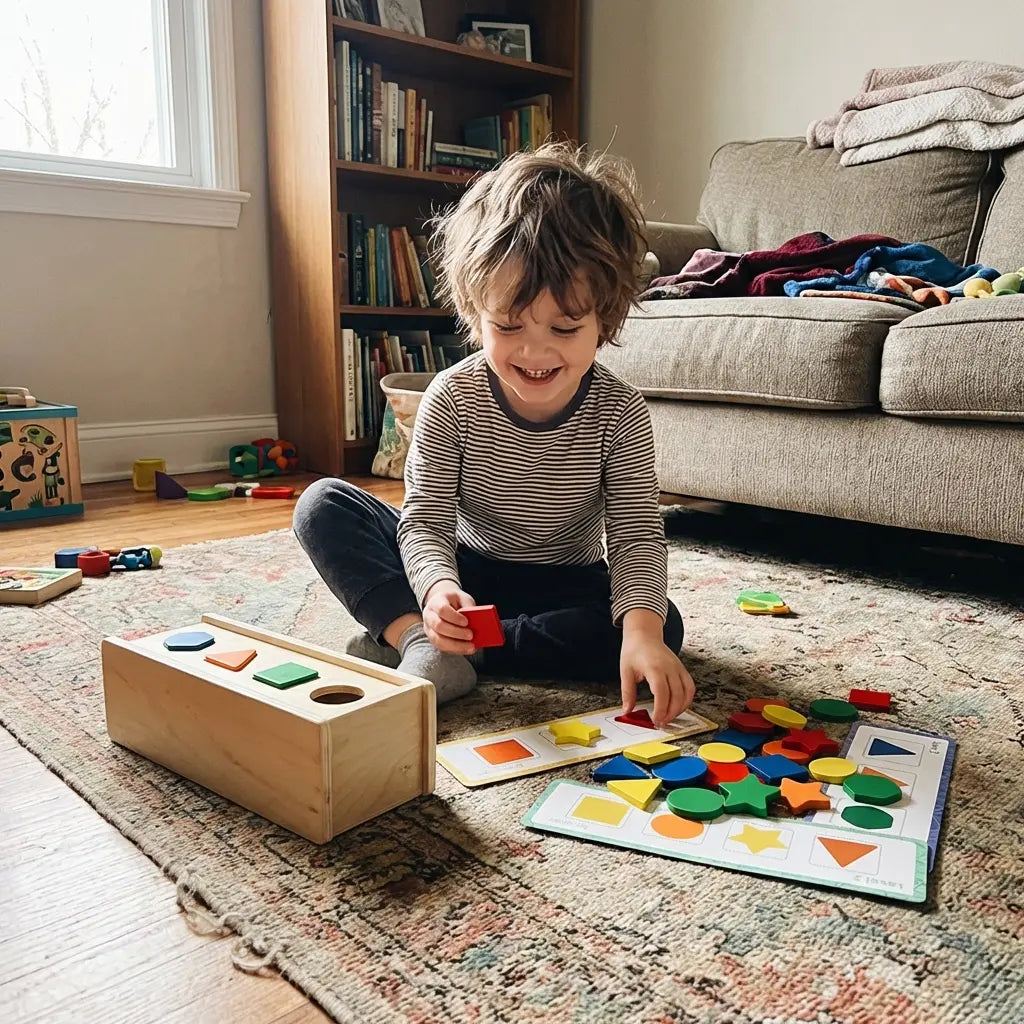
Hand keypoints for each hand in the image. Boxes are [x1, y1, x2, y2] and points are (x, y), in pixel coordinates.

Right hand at [423, 579, 476, 654]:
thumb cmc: (455, 601)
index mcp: (436, 602)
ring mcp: (428, 629)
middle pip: (439, 626)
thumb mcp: (463, 598)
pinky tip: (466, 649)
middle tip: (471, 635)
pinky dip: (455, 650)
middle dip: (456, 633)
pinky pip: (442, 647)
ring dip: (456, 645)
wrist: (442, 603)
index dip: (454, 617)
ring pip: (438, 640)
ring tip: (471, 646)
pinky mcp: (432, 639)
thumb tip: (477, 622)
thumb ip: (468, 607)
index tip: (466, 622)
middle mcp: (429, 615)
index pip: (442, 610)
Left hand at [620, 609, 695, 726]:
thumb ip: (627, 693)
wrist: (644, 634)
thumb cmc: (634, 650)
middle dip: (670, 713)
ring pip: (686, 693)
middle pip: (676, 695)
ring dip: (680, 708)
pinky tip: (678, 707)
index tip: (655, 720)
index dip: (661, 709)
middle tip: (661, 723)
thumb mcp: (625, 671)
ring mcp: (678, 668)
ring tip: (669, 717)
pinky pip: (690, 687)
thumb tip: (627, 711)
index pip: (662, 693)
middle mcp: (669, 668)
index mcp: (654, 668)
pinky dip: (687, 699)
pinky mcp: (682, 669)